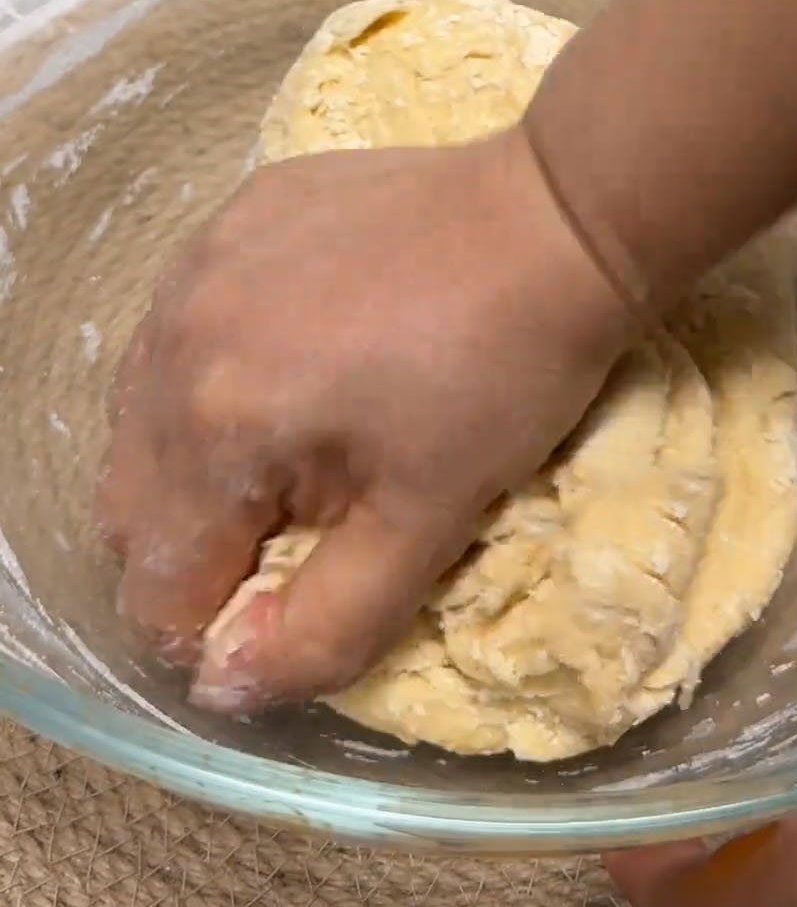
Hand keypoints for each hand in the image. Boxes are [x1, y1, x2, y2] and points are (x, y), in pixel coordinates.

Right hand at [97, 128, 629, 710]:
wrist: (554, 222)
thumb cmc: (504, 377)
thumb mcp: (429, 521)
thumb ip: (325, 623)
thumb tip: (226, 687)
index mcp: (214, 426)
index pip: (157, 586)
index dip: (218, 626)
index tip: (293, 605)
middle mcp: (175, 342)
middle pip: (132, 504)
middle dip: (197, 548)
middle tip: (299, 532)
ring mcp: (196, 265)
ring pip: (144, 413)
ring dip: (198, 462)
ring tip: (298, 446)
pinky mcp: (234, 219)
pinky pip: (184, 326)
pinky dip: (218, 371)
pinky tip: (302, 356)